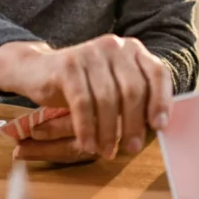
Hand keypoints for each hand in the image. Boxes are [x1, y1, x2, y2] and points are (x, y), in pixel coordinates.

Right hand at [0, 36, 171, 159]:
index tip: (159, 126)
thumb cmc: (83, 84)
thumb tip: (157, 127)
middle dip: (133, 124)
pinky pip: (82, 102)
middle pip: (133, 89)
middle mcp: (114, 47)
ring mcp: (90, 53)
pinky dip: (87, 128)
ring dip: (108, 131)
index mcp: (132, 50)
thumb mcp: (113, 87)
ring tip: (106, 151)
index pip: (157, 73)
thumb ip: (135, 99)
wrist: (38, 70)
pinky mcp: (68, 65)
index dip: (161, 101)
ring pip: (107, 99)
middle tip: (131, 148)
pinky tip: (88, 144)